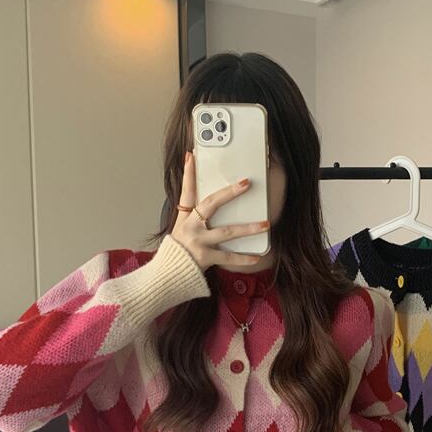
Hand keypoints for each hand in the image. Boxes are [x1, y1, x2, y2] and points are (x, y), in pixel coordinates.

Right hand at [171, 150, 269, 270]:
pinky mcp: (205, 257)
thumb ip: (193, 218)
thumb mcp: (180, 231)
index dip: (189, 173)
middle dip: (230, 193)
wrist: (166, 276)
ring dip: (248, 228)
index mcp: (184, 218)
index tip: (192, 155)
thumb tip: (207, 207)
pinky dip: (243, 258)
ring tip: (265, 224)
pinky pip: (228, 257)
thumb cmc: (177, 253)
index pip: (186, 191)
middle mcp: (191, 227)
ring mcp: (198, 242)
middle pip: (211, 204)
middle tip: (246, 184)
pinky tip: (256, 257)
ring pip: (227, 231)